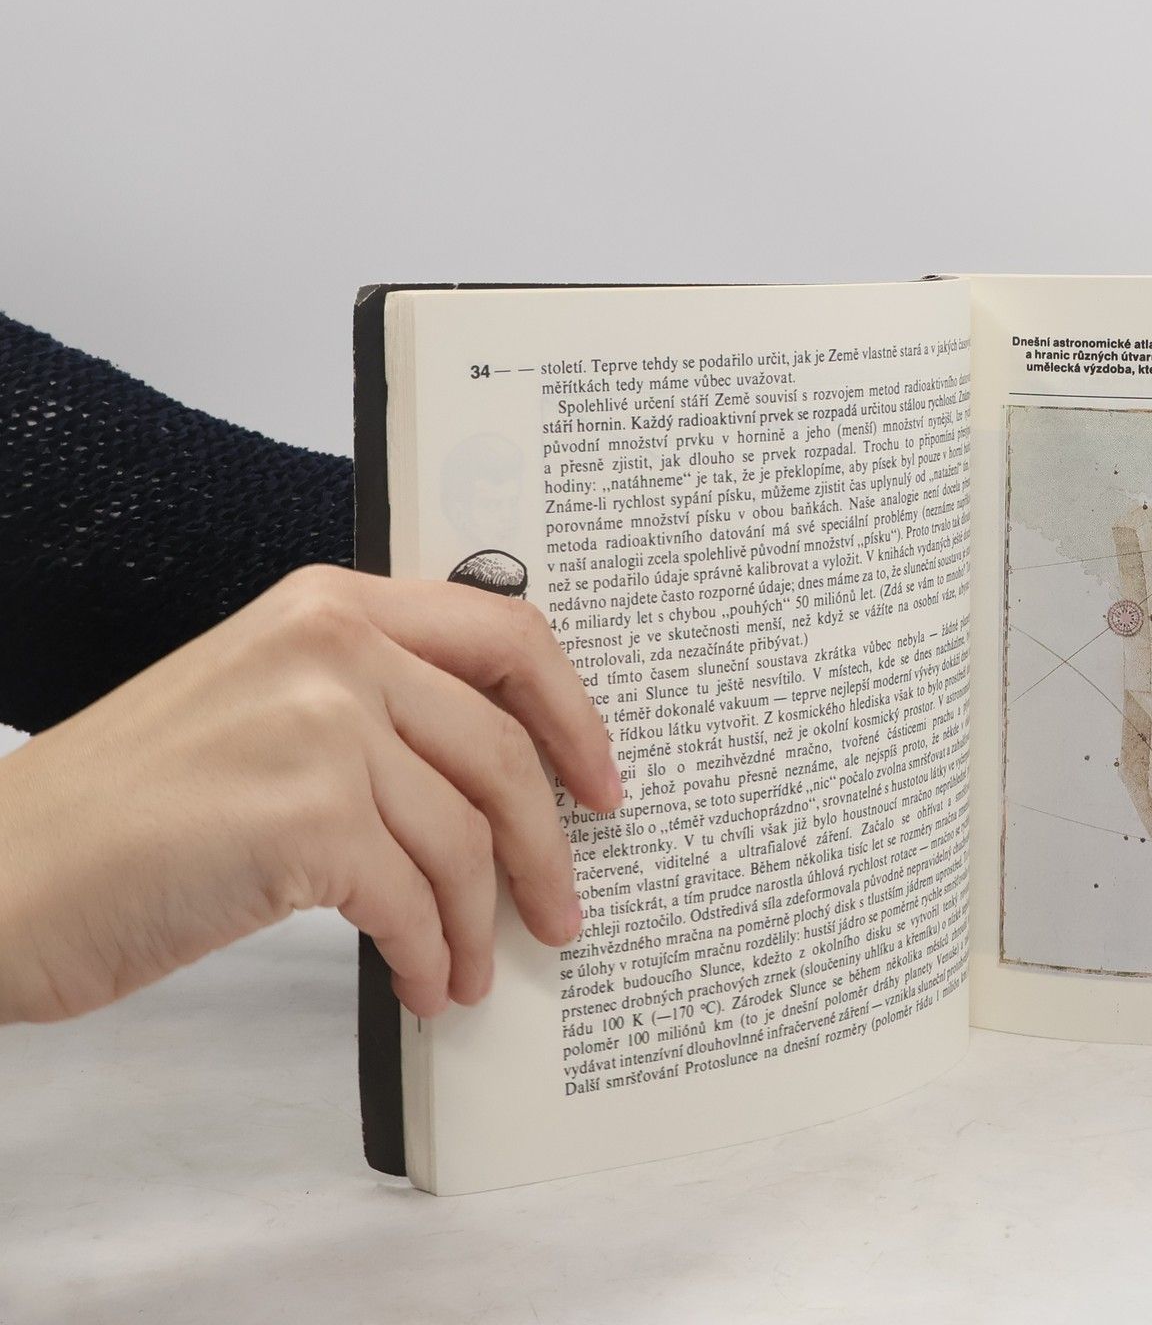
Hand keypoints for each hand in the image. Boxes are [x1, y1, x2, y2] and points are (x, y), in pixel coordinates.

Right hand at [0, 567, 621, 1023]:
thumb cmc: (117, 806)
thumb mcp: (256, 700)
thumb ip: (369, 701)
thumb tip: (487, 775)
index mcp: (329, 603)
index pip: (506, 632)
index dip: (571, 714)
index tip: (599, 780)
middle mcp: (334, 646)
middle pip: (502, 746)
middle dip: (547, 842)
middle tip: (563, 905)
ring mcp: (321, 727)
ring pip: (464, 834)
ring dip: (481, 919)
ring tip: (471, 969)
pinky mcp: (303, 820)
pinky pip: (412, 898)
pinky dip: (430, 952)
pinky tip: (422, 983)